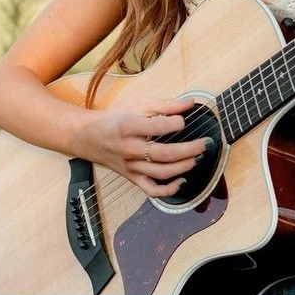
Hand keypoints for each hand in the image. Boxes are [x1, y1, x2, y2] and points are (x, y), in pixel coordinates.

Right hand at [80, 99, 213, 197]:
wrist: (88, 136)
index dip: (176, 124)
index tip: (184, 120)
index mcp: (128, 127)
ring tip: (198, 157)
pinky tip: (182, 181)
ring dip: (185, 166)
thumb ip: (166, 105)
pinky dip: (169, 190)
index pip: (157, 127)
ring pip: (161, 172)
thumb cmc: (115, 118)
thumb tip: (191, 103)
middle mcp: (129, 148)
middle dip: (190, 149)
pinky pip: (151, 190)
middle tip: (206, 143)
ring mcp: (131, 166)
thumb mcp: (137, 105)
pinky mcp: (132, 178)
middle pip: (165, 154)